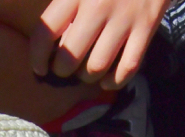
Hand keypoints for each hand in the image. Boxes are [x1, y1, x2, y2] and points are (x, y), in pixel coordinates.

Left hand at [31, 0, 170, 87]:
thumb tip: (47, 29)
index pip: (46, 32)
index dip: (37, 56)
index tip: (39, 67)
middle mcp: (98, 5)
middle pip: (70, 58)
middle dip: (62, 70)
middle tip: (64, 68)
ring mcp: (124, 18)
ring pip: (97, 67)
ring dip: (87, 76)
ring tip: (85, 71)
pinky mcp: (146, 26)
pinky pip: (127, 68)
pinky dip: (114, 81)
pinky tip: (106, 79)